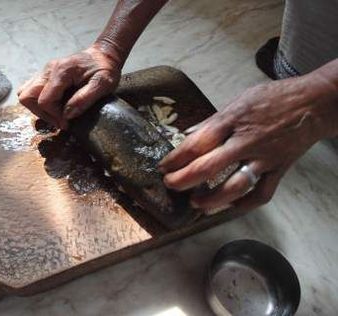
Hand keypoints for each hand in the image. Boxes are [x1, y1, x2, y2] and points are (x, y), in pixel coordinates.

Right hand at [17, 44, 121, 128]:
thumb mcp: (103, 85)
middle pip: (27, 97)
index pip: (44, 100)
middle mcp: (48, 70)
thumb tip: (66, 115)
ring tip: (56, 114)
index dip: (54, 115)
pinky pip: (31, 91)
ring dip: (38, 109)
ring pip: (25, 94)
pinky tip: (55, 107)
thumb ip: (84, 99)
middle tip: (59, 120)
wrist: (103, 55)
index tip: (67, 122)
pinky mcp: (45, 75)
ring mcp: (44, 71)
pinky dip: (39, 103)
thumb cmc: (105, 70)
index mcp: (61, 71)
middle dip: (41, 113)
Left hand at [159, 74, 336, 211]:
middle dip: (184, 180)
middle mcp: (246, 142)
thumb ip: (213, 121)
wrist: (314, 103)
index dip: (176, 158)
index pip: (197, 143)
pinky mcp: (279, 170)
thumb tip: (190, 135)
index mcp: (232, 121)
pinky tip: (230, 206)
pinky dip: (245, 204)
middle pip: (209, 168)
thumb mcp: (239, 101)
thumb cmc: (274, 98)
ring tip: (196, 203)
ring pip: (235, 186)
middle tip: (170, 185)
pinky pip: (262, 194)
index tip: (164, 166)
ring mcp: (264, 158)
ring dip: (212, 199)